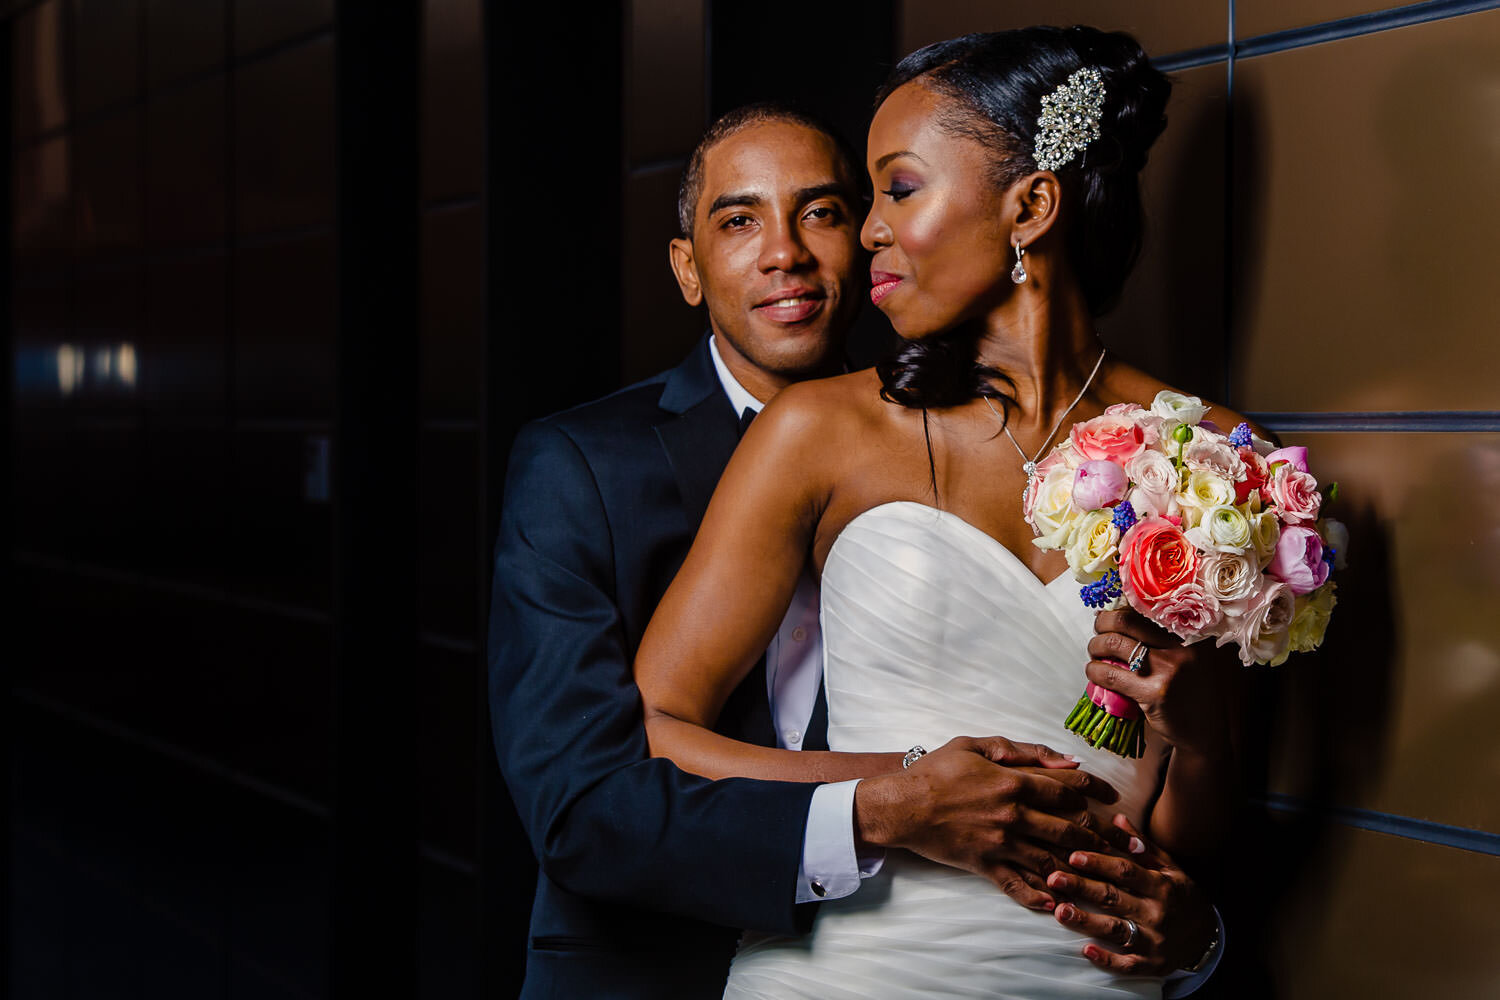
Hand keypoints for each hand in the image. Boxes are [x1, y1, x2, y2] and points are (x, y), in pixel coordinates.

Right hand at [853, 736, 1134, 910]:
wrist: (901, 805)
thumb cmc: (936, 770)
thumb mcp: (976, 745)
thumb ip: (1021, 750)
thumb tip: (1063, 758)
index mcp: (1013, 782)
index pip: (1067, 789)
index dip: (1095, 792)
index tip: (1112, 798)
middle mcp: (1013, 815)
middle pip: (1069, 829)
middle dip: (1098, 836)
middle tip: (1118, 841)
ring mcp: (1000, 843)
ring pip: (1050, 860)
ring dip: (1078, 868)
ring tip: (1100, 873)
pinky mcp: (984, 864)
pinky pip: (1017, 885)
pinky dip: (1038, 896)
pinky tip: (1056, 903)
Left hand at [1046, 814, 1216, 975]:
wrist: (1208, 936)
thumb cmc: (1181, 895)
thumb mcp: (1169, 868)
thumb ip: (1142, 846)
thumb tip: (1116, 818)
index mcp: (1161, 886)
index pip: (1125, 872)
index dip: (1099, 863)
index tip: (1073, 855)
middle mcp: (1157, 913)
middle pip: (1114, 898)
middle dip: (1082, 887)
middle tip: (1053, 878)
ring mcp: (1155, 941)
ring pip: (1116, 930)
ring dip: (1087, 922)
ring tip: (1060, 911)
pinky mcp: (1151, 964)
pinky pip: (1127, 964)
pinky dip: (1107, 959)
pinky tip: (1085, 950)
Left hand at [1085, 609, 1234, 757]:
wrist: (1205, 733)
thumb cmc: (1192, 692)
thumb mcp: (1190, 658)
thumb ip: (1167, 638)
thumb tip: (1122, 613)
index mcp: (1192, 633)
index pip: (1147, 609)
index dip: (1121, 608)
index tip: (1108, 614)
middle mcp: (1183, 646)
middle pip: (1126, 620)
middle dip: (1103, 623)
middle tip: (1098, 631)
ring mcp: (1169, 669)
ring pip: (1114, 644)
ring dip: (1095, 646)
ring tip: (1095, 653)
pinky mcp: (1154, 692)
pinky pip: (1111, 674)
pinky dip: (1094, 670)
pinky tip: (1094, 672)